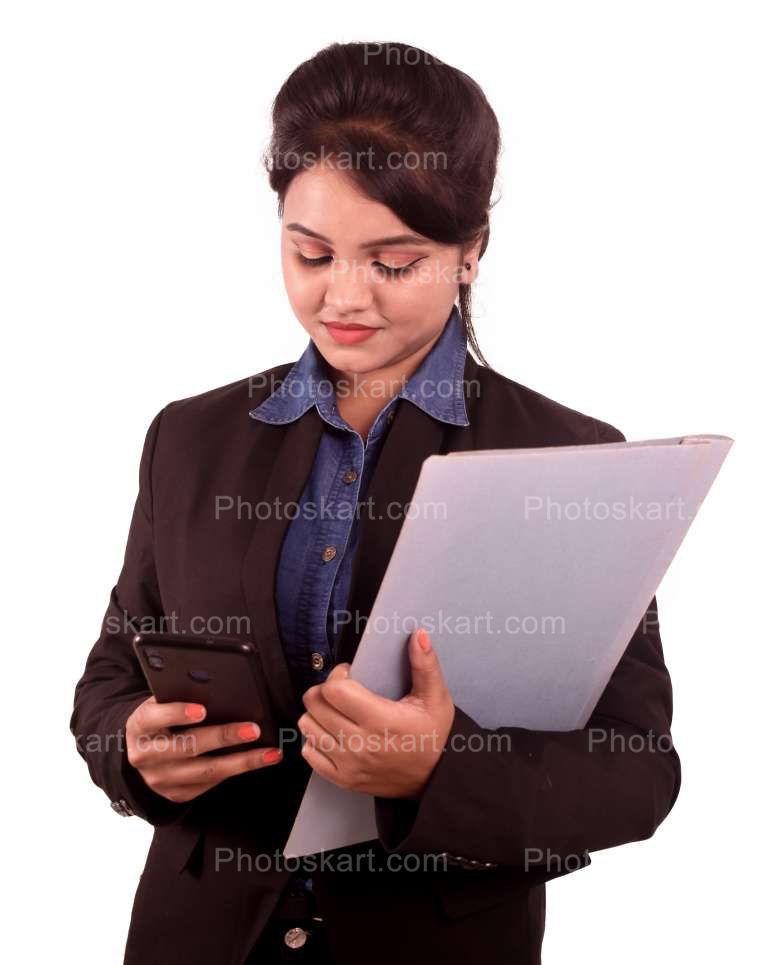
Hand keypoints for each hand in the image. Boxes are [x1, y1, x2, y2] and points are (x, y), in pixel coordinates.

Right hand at [125, 698, 283, 803]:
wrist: (141, 750)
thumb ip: (180, 695)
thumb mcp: (160, 703)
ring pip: (206, 771)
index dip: (177, 713)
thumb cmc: (160, 717)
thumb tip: (218, 687)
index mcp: (140, 725)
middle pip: (188, 746)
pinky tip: (258, 761)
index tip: (202, 709)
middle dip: (224, 737)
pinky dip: (236, 771)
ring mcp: (160, 779)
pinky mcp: (176, 794)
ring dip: (242, 761)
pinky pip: (210, 783)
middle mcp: (146, 755)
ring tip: (270, 752)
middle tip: (254, 729)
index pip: (154, 718)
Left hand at [297, 628, 454, 798]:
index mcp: (380, 720)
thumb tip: (419, 635)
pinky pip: (308, 752)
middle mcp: (359, 744)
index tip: (349, 674)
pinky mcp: (342, 779)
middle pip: (314, 704)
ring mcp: (348, 764)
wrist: (434, 778)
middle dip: (324, 690)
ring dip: (317, 713)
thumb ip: (425, 665)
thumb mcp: (436, 698)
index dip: (337, 675)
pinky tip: (333, 732)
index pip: (334, 690)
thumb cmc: (432, 735)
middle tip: (341, 690)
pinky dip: (315, 739)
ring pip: (307, 726)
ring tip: (337, 711)